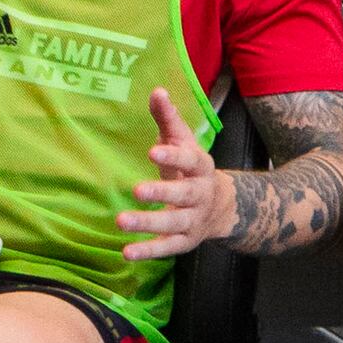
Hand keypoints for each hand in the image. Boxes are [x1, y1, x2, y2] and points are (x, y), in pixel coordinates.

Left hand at [118, 87, 235, 258]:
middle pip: (184, 195)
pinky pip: (167, 248)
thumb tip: (156, 90)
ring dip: (148, 223)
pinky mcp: (184, 241)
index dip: (174, 156)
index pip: (190, 160)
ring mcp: (194, 220)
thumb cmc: (191, 169)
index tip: (152, 151)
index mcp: (201, 168)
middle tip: (136, 190)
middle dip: (162, 193)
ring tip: (121, 221)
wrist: (222, 207)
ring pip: (174, 224)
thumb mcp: (183, 142)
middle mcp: (200, 195)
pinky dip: (148, 251)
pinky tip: (127, 252)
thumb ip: (168, 119)